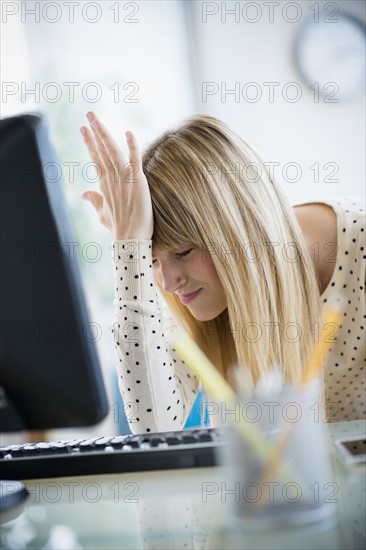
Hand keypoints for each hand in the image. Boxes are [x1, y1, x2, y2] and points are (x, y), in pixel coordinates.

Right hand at [80, 112, 152, 240]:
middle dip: (94, 132)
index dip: (90, 143)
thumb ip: (94, 200)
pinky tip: (128, 133)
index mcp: (104, 184)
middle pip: (101, 151)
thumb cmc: (118, 228)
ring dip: (105, 135)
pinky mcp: (137, 182)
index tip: (84, 129)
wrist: (130, 239)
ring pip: (112, 152)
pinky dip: (132, 147)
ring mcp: (123, 179)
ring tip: (96, 120)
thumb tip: (84, 194)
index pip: (96, 159)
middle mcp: (112, 179)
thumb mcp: (103, 213)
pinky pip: (134, 160)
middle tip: (88, 115)